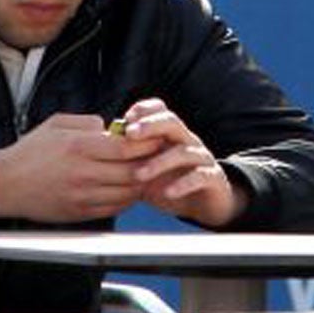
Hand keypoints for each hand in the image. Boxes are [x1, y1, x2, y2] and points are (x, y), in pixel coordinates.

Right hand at [0, 114, 158, 223]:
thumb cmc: (29, 153)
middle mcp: (83, 173)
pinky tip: (126, 189)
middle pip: (133, 171)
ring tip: (145, 173)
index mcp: (78, 146)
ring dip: (140, 184)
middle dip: (150, 164)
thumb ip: (86, 122)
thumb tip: (111, 127)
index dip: (146, 144)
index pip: (126, 147)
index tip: (155, 139)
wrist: (4, 184)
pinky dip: (126, 199)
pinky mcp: (80, 213)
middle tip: (158, 158)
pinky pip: (114, 208)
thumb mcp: (56, 125)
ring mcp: (82, 196)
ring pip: (127, 193)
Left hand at [118, 98, 245, 227]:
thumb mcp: (146, 168)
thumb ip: (129, 158)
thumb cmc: (170, 182)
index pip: (161, 110)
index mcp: (170, 134)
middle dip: (151, 125)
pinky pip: (200, 176)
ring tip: (139, 175)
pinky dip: (183, 184)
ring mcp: (201, 158)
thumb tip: (101, 147)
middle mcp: (187, 140)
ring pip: (184, 151)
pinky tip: (167, 192)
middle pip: (172, 122)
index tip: (126, 118)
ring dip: (160, 162)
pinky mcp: (212, 178)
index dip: (145, 110)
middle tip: (130, 134)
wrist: (205, 203)